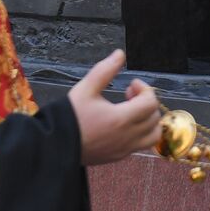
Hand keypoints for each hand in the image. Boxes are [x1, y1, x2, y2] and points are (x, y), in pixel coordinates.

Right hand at [68, 49, 161, 165]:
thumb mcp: (85, 88)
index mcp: (121, 119)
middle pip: (155, 118)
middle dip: (147, 102)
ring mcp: (124, 149)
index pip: (151, 103)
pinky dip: (141, 134)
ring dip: (149, 120)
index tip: (131, 84)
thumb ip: (105, 70)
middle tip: (129, 95)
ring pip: (153, 136)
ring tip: (132, 111)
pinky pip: (141, 146)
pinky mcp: (119, 157)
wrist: (55, 146)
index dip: (145, 89)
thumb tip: (120, 54)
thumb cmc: (70, 116)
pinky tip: (124, 124)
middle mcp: (127, 137)